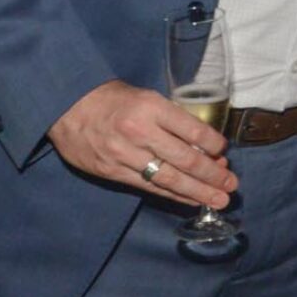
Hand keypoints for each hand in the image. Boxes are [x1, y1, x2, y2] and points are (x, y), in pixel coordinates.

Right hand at [48, 79, 233, 206]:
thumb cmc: (112, 99)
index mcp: (151, 107)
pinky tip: (190, 200)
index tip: (224, 152)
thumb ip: (172, 118)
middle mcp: (139, 132)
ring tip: (219, 199)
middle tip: (231, 185)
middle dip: (212, 175)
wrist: (65, 106)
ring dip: (197, 191)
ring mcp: (124, 155)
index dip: (212, 144)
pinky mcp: (112, 172)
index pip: (191, 129)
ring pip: (169, 178)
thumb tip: (203, 144)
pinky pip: (149, 187)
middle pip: (184, 159)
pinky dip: (173, 195)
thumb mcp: (145, 97)